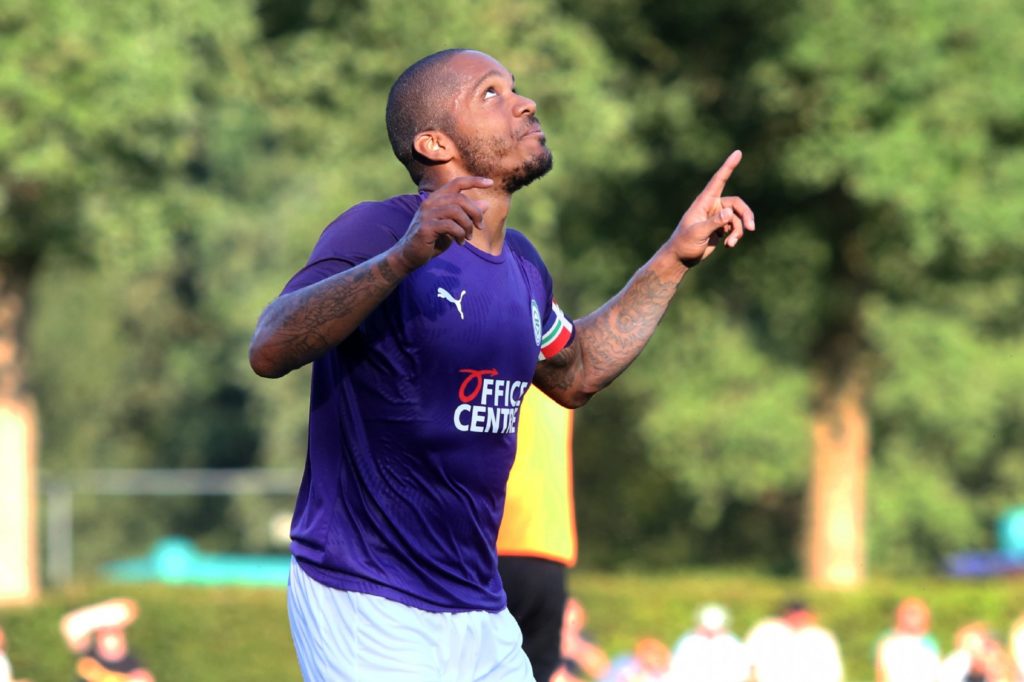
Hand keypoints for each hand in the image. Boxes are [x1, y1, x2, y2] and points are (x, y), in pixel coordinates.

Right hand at [395, 176, 492, 269]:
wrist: (410, 255)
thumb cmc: (433, 239)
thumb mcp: (454, 225)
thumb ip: (467, 215)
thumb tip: (486, 204)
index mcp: (437, 198)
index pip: (457, 183)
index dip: (474, 181)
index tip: (490, 183)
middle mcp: (430, 202)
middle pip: (460, 199)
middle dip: (475, 213)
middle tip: (480, 227)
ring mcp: (426, 214)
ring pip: (456, 211)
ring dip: (467, 225)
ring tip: (468, 237)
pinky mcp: (425, 227)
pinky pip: (450, 226)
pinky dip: (459, 234)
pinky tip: (460, 242)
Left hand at [670, 150, 754, 266]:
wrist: (682, 258)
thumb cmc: (684, 243)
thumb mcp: (698, 233)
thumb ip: (714, 223)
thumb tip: (729, 213)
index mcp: (704, 202)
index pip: (718, 180)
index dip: (728, 166)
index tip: (738, 152)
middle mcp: (713, 206)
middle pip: (737, 204)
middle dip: (745, 215)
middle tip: (751, 228)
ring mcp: (718, 217)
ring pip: (738, 218)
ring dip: (739, 231)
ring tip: (731, 244)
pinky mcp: (721, 227)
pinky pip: (736, 227)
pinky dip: (735, 236)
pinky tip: (728, 246)